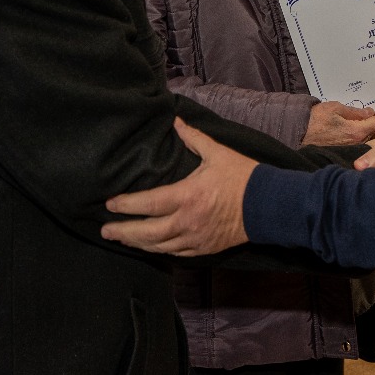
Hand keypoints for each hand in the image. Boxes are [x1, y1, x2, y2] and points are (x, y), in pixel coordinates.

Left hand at [103, 119, 253, 255]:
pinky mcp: (204, 248)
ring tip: (122, 239)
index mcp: (187, 196)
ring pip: (158, 247)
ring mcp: (195, 238)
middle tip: (105, 230)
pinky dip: (159, 250)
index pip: (147, 204)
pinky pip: (175, 253)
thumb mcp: (217, 153)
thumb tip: (176, 121)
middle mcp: (187, 221)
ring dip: (138, 243)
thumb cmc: (242, 176)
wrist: (268, 205)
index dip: (126, 205)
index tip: (110, 204)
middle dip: (123, 232)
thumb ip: (193, 138)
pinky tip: (150, 247)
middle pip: (146, 232)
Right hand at [301, 101, 374, 145]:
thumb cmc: (315, 119)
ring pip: (367, 140)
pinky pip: (357, 144)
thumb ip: (355, 112)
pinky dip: (360, 136)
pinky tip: (354, 130)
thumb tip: (369, 113)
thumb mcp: (336, 108)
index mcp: (356, 131)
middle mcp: (356, 144)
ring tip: (364, 121)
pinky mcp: (343, 153)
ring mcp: (350, 150)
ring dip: (368, 131)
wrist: (296, 133)